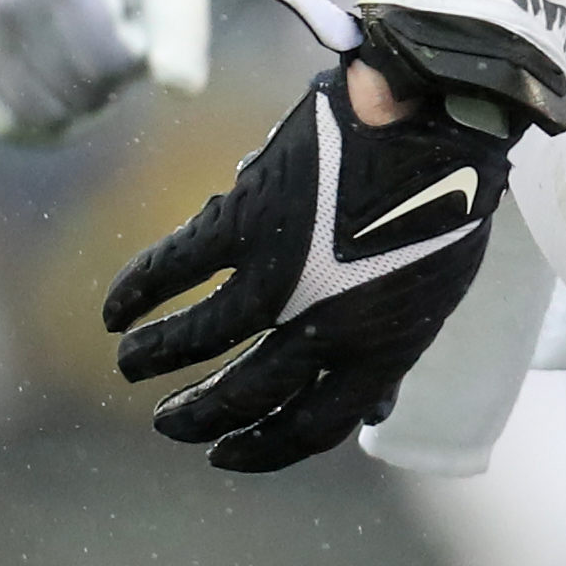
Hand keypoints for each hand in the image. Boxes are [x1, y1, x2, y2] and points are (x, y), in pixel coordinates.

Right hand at [0, 0, 212, 142]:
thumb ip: (182, 25)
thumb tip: (183, 90)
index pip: (112, 62)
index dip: (141, 48)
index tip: (135, 7)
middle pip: (76, 96)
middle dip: (111, 77)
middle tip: (112, 23)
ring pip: (37, 118)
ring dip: (76, 96)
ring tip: (83, 38)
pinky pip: (2, 120)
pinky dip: (39, 111)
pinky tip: (56, 67)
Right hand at [104, 0, 516, 470]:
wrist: (445, 111)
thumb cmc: (449, 196)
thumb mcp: (436, 292)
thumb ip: (394, 352)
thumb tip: (375, 409)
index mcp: (383, 350)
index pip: (312, 429)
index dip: (260, 451)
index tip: (223, 454)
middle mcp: (327, 324)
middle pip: (243, 396)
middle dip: (196, 417)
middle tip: (167, 421)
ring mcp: (284, 272)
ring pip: (196, 339)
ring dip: (154, 355)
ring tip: (131, 361)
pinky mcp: (248, 219)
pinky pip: (172, 270)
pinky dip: (136, 292)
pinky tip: (115, 309)